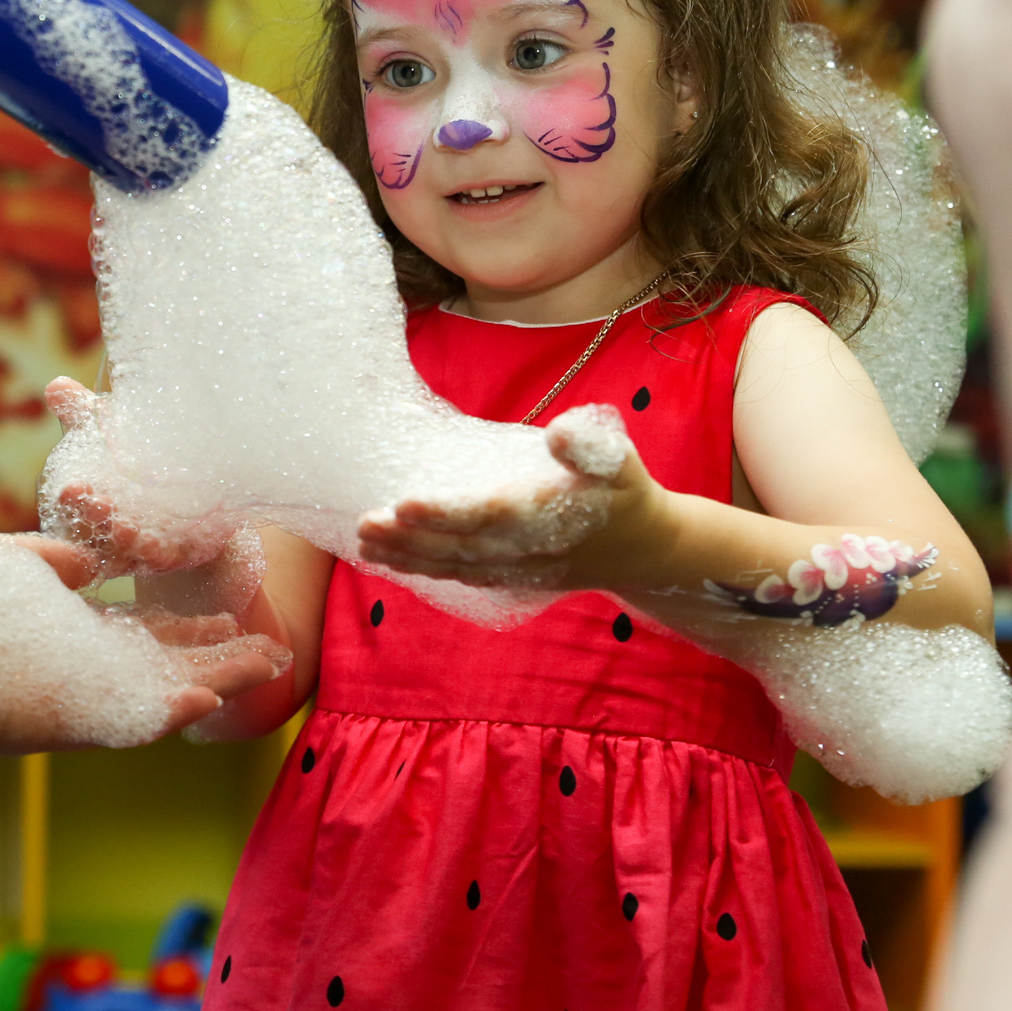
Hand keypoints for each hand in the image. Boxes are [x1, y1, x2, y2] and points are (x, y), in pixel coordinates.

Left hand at [0, 532, 288, 752]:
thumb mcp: (8, 565)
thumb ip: (47, 562)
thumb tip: (84, 562)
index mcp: (67, 637)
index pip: (138, 635)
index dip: (183, 628)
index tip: (222, 619)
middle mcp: (83, 670)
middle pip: (168, 664)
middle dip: (221, 657)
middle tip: (274, 651)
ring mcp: (84, 696)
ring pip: (167, 691)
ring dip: (220, 680)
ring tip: (272, 664)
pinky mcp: (77, 718)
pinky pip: (135, 719)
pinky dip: (172, 712)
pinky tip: (209, 699)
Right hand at [38, 377, 243, 573]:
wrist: (195, 485)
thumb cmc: (135, 459)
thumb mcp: (108, 432)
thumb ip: (82, 413)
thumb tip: (57, 386)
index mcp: (90, 505)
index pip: (75, 508)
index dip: (72, 502)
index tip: (70, 488)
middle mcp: (110, 532)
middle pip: (98, 532)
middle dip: (95, 520)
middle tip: (96, 504)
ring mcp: (142, 547)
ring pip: (129, 551)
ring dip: (125, 542)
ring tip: (124, 528)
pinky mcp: (178, 552)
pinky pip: (167, 559)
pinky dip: (160, 554)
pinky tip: (158, 546)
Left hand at [355, 406, 681, 590]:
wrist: (646, 551)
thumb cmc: (626, 493)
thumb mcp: (620, 462)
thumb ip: (588, 448)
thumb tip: (556, 433)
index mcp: (550, 517)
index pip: (490, 516)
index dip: (446, 513)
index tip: (405, 502)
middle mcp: (528, 550)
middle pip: (459, 547)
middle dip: (409, 538)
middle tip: (364, 523)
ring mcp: (517, 569)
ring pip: (454, 567)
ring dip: (407, 557)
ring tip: (364, 543)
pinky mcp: (511, 577)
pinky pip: (461, 577)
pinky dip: (424, 570)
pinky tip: (391, 560)